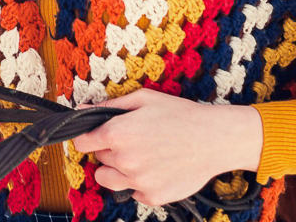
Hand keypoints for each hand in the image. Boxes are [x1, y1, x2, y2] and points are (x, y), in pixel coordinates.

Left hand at [70, 89, 262, 207]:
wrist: (214, 139)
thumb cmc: (180, 115)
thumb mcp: (143, 99)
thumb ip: (109, 106)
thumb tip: (83, 110)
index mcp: (117, 134)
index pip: (81, 143)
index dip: (88, 137)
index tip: (96, 135)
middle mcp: (124, 161)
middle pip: (99, 159)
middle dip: (110, 149)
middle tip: (133, 140)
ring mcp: (138, 182)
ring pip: (109, 180)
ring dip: (117, 170)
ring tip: (139, 157)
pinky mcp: (153, 197)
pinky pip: (133, 192)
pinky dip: (140, 183)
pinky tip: (156, 168)